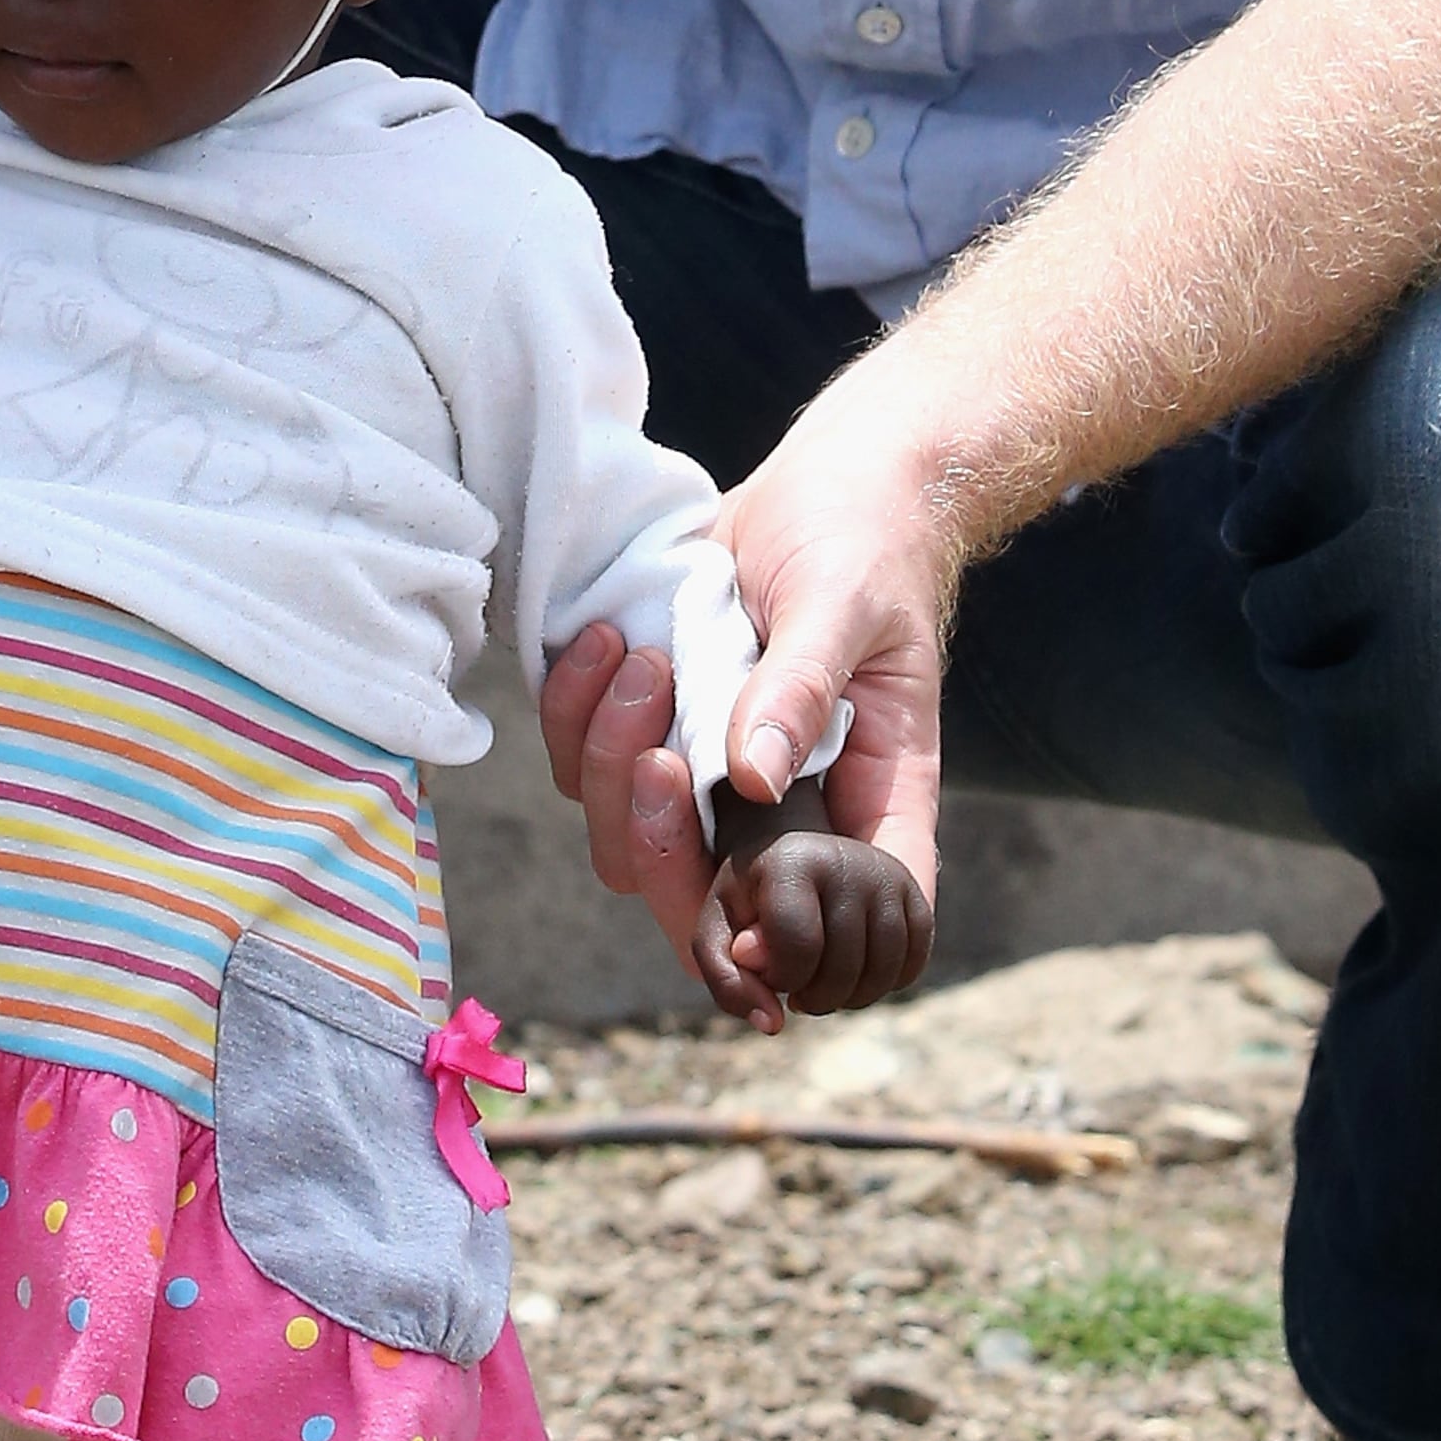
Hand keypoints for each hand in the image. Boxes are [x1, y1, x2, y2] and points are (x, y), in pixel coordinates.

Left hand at [536, 384, 953, 973]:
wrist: (827, 484)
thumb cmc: (865, 541)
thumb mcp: (847, 603)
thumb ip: (800, 686)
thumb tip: (756, 779)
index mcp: (867, 805)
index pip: (845, 927)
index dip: (788, 956)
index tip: (740, 918)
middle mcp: (787, 816)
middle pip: (704, 910)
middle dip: (663, 848)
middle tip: (665, 755)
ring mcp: (712, 784)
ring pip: (628, 845)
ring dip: (613, 764)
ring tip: (644, 658)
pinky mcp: (651, 736)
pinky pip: (581, 772)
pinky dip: (573, 716)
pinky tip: (604, 642)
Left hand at [699, 811, 934, 1035]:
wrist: (797, 859)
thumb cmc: (752, 904)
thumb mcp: (718, 932)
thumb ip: (726, 977)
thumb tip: (772, 1023)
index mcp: (790, 860)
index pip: (798, 946)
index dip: (783, 979)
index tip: (770, 973)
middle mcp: (847, 859)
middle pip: (843, 967)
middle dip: (816, 998)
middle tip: (798, 989)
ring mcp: (887, 875)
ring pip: (883, 971)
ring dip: (851, 999)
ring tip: (824, 986)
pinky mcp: (914, 894)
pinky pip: (913, 963)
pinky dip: (885, 985)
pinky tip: (856, 975)